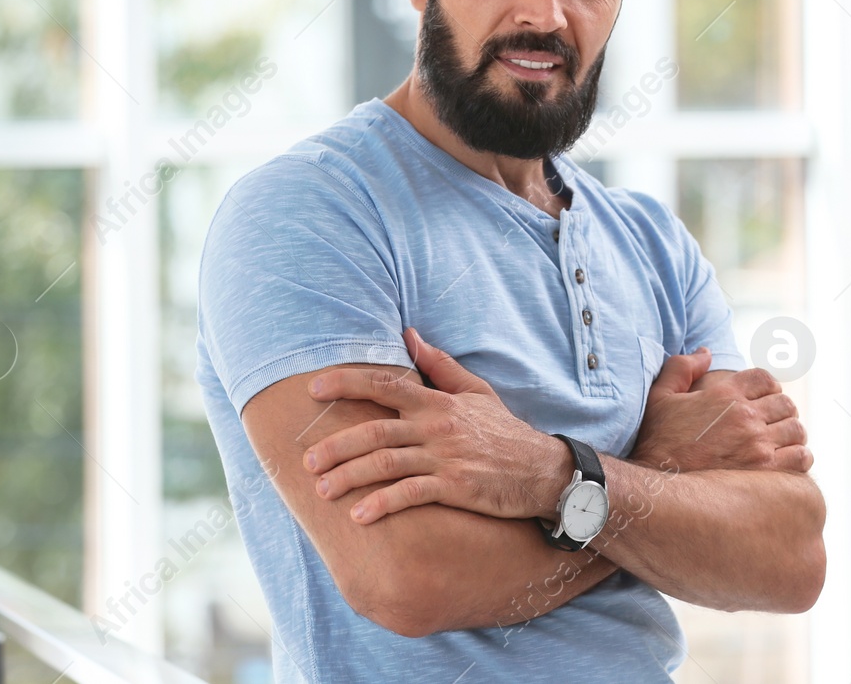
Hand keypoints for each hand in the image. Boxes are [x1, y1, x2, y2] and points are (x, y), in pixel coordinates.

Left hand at [303, 328, 570, 524]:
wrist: (544, 471)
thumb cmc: (505, 433)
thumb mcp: (477, 393)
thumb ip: (440, 365)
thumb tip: (410, 334)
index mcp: (438, 402)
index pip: (385, 385)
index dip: (347, 383)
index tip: (313, 388)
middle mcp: (437, 426)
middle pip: (375, 431)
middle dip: (335, 445)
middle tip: (306, 460)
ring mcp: (446, 457)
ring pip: (386, 463)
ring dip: (349, 476)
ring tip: (322, 491)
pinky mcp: (456, 487)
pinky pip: (411, 494)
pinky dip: (383, 503)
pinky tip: (359, 516)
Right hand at [631, 353, 810, 474]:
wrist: (658, 485)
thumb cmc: (657, 442)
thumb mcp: (660, 396)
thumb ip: (682, 368)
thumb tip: (705, 353)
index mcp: (725, 394)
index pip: (765, 378)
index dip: (768, 387)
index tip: (764, 400)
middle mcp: (745, 416)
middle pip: (785, 403)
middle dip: (781, 411)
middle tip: (771, 424)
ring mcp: (757, 445)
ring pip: (796, 429)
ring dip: (791, 434)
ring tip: (780, 443)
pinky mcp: (765, 472)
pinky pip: (801, 457)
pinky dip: (798, 456)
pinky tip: (784, 462)